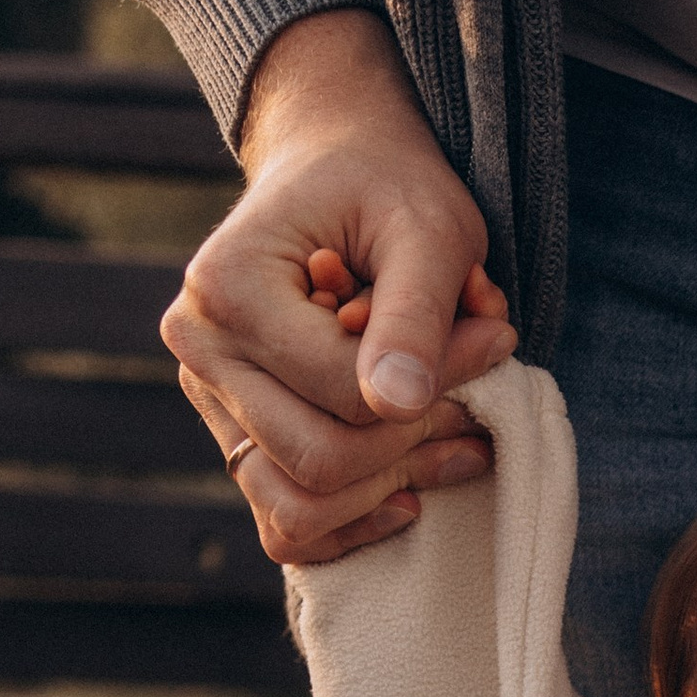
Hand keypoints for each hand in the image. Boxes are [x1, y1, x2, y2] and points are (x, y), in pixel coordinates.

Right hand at [162, 9, 518, 567]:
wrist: (340, 172)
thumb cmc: (386, 189)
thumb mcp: (426, 228)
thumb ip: (416, 313)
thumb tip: (402, 402)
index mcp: (225, 290)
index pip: (342, 392)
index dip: (437, 384)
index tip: (496, 340)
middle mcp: (200, 352)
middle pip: (316, 460)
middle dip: (413, 442)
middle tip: (474, 402)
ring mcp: (211, 402)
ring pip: (295, 509)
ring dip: (387, 489)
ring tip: (452, 441)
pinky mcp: (238, 438)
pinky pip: (286, 525)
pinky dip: (352, 524)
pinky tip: (408, 492)